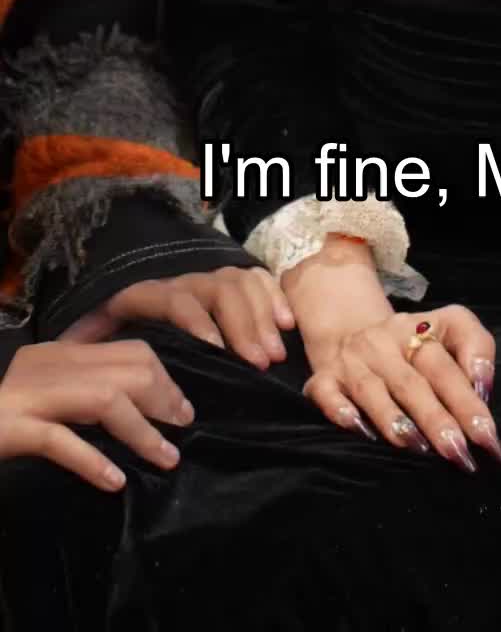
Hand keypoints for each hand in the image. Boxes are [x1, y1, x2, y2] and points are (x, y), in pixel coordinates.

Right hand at [0, 339, 193, 491]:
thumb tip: (134, 411)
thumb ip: (79, 397)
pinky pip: (59, 439)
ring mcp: (26, 395)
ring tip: (165, 458)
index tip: (181, 409)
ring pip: (102, 399)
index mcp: (57, 355)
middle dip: (163, 399)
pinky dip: (92, 460)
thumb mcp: (43, 400)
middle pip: (125, 369)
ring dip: (141, 431)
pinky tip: (113, 482)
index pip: (128, 350)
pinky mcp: (9, 427)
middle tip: (181, 430)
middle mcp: (45, 364)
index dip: (163, 377)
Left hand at [61, 266, 294, 368]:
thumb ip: (86, 336)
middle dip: (242, 327)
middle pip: (218, 291)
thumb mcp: (94, 334)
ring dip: (261, 317)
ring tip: (273, 354)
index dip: (197, 322)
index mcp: (149, 294)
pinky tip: (287, 323)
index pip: (177, 299)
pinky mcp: (232, 284)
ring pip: (240, 284)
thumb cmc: (113, 334)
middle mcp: (183, 282)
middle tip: (259, 363)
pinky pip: (258, 278)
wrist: (128, 310)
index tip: (214, 351)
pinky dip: (274, 297)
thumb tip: (71, 344)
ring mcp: (209, 280)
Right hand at [303, 302, 500, 472]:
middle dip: (439, 418)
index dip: (470, 394)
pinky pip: (327, 394)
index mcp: (421, 327)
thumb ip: (475, 348)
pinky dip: (342, 412)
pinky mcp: (324, 377)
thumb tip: (483, 388)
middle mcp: (386, 340)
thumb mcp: (447, 328)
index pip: (448, 357)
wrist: (349, 326)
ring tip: (419, 448)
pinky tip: (361, 431)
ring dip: (396, 420)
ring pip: (373, 390)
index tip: (487, 432)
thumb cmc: (411, 343)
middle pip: (415, 379)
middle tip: (461, 453)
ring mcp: (353, 359)